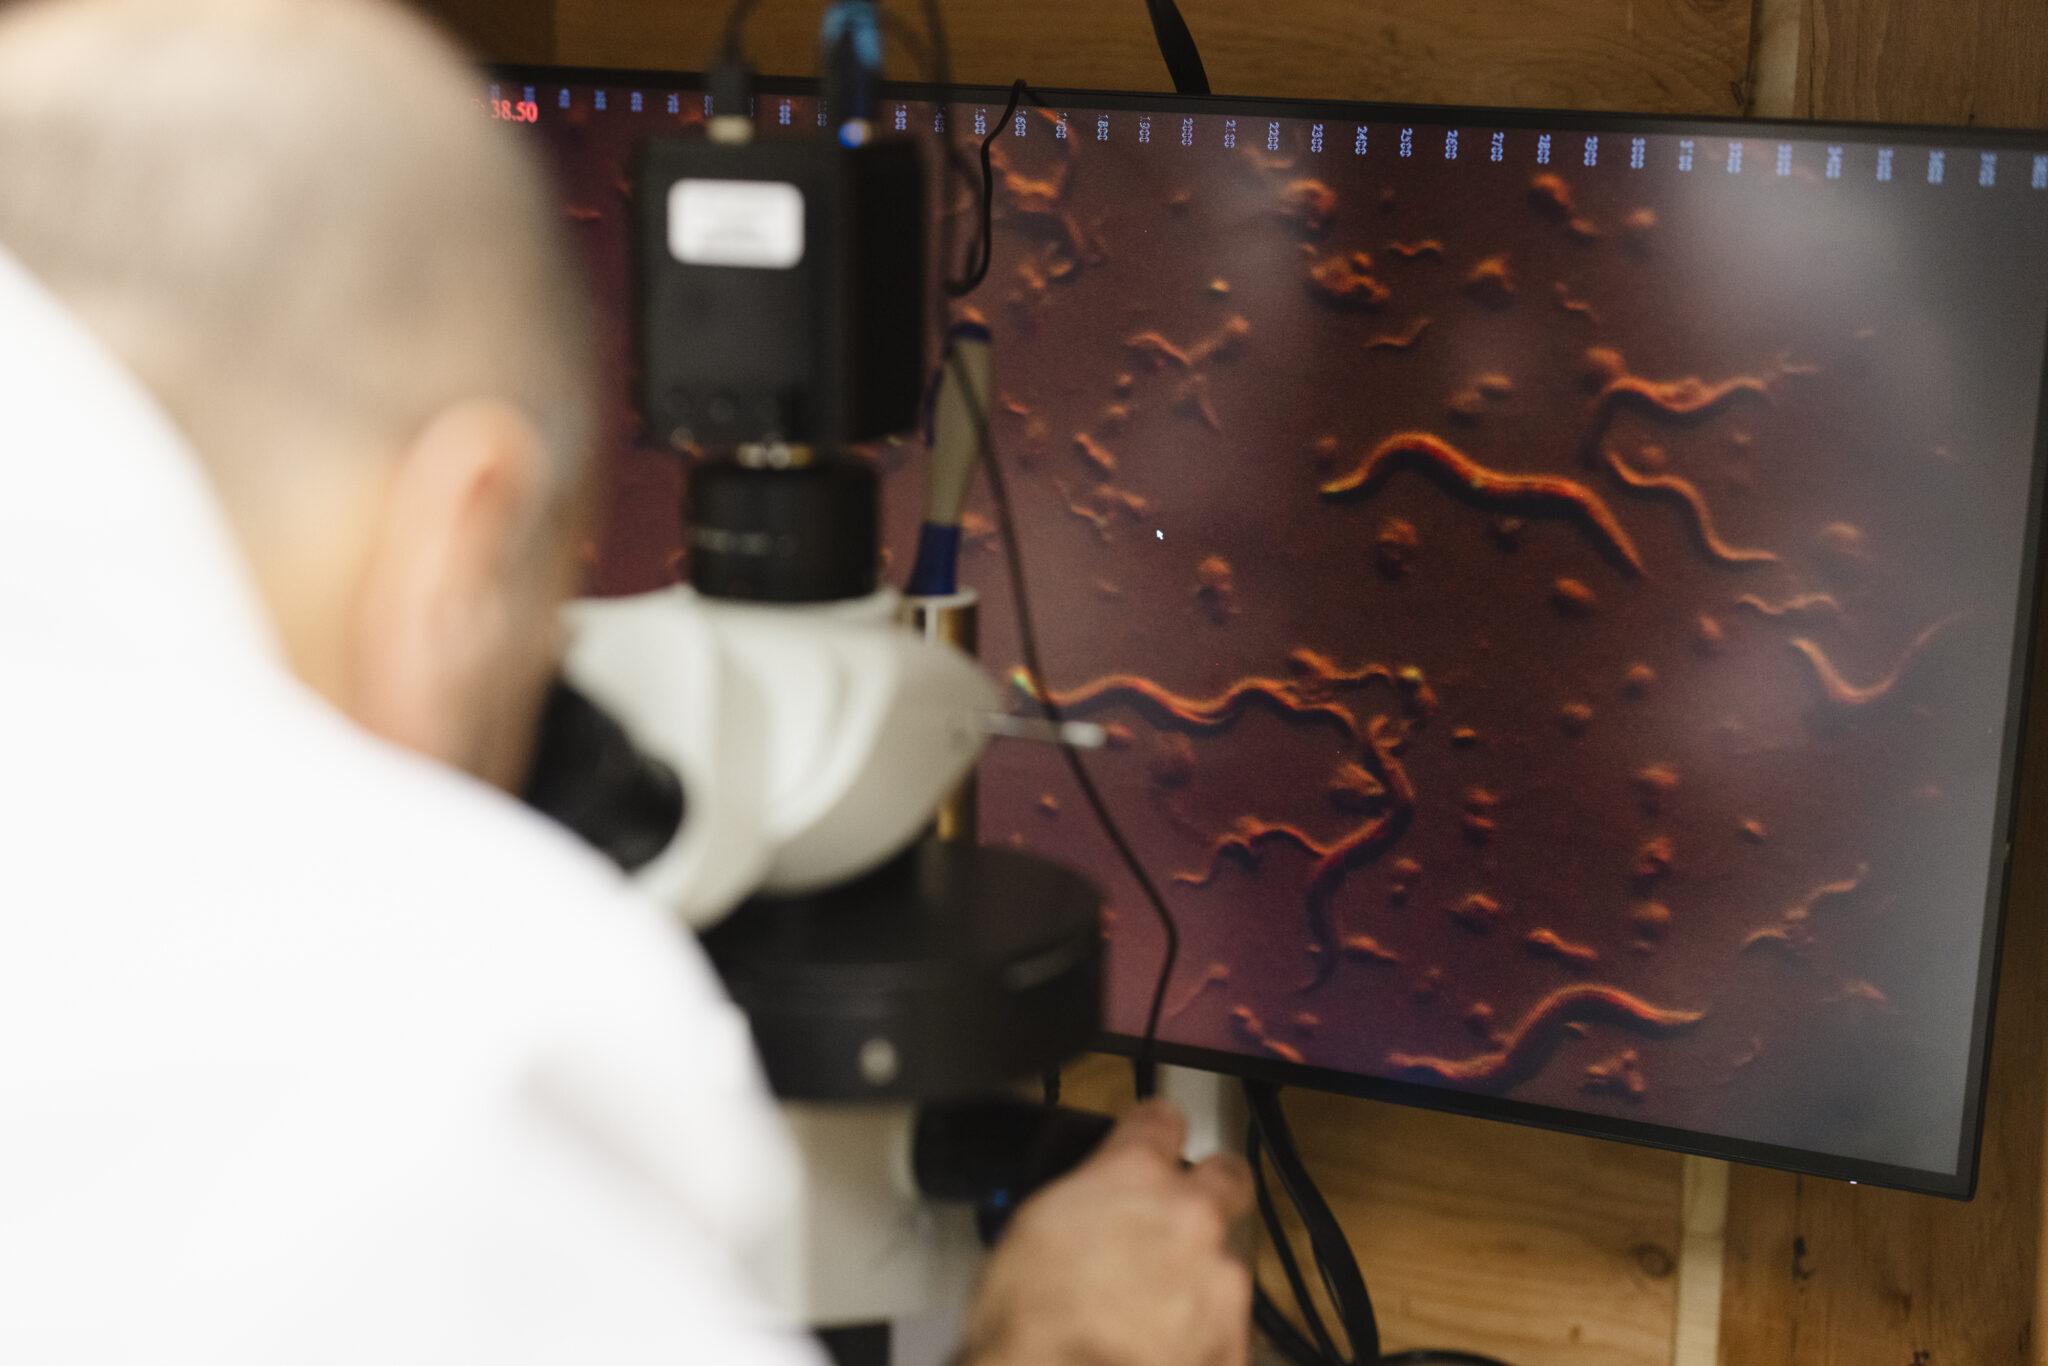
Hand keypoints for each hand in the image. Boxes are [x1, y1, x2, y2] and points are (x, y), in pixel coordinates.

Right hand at [957, 1098, 1253, 1365]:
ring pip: (1229, 1258)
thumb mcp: (1030, 1227)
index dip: (1155, 1129)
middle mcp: (1190, 1218)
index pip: (1163, 1119)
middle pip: (1228, 1175)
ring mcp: (1219, 1282)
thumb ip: (1081, 1195)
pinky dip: (1203, 1331)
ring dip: (1201, 1274)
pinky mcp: (1232, 1340)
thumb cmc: (1031, 1322)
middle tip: (1182, 1210)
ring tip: (1155, 1304)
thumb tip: (1087, 1199)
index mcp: (1134, 1176)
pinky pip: (1228, 1324)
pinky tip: (1162, 1343)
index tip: (1154, 1137)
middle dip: (1211, 1187)